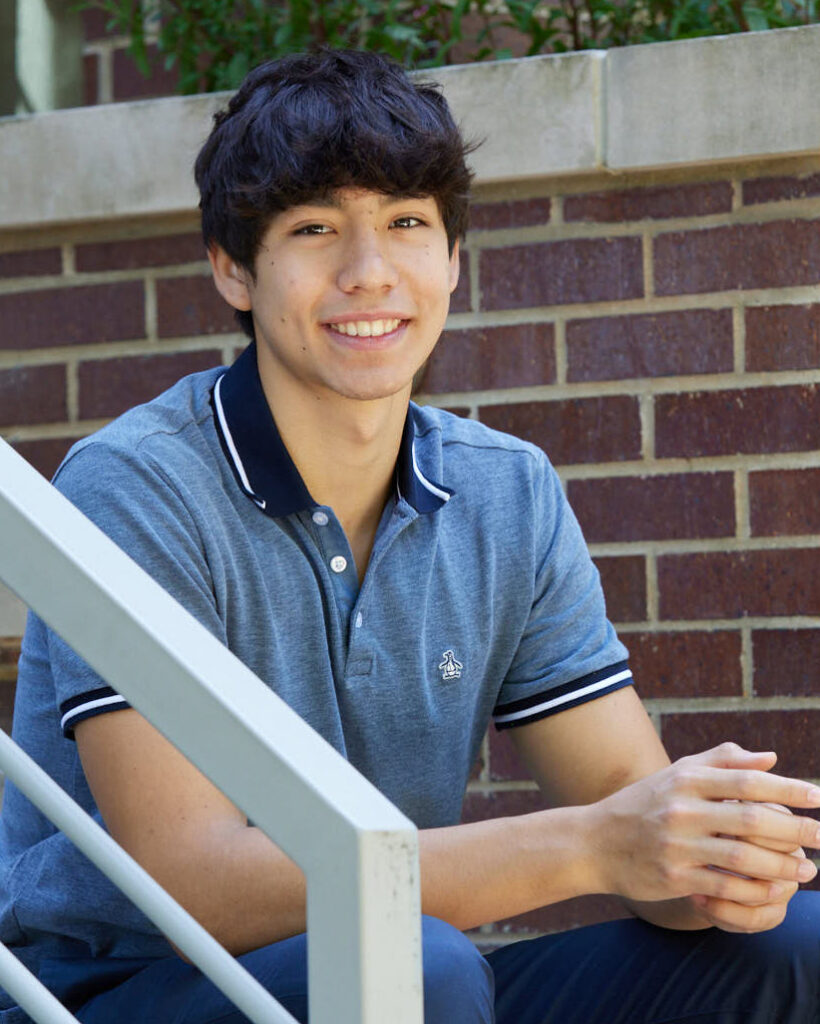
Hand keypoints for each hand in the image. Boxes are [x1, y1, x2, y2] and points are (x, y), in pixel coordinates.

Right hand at [591, 743, 819, 912]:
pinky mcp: (673, 876)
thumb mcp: (678, 774)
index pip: (746, 780)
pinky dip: (754, 890)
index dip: (787, 789)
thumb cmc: (644, 804)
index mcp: (686, 779)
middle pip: (750, 818)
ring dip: (781, 865)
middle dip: (795, 829)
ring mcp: (676, 844)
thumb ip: (723, 761)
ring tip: (807, 869)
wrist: (594, 842)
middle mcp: (681, 808)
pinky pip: (725, 886)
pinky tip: (775, 890)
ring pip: (742, 856)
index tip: (818, 797)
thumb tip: (772, 758)